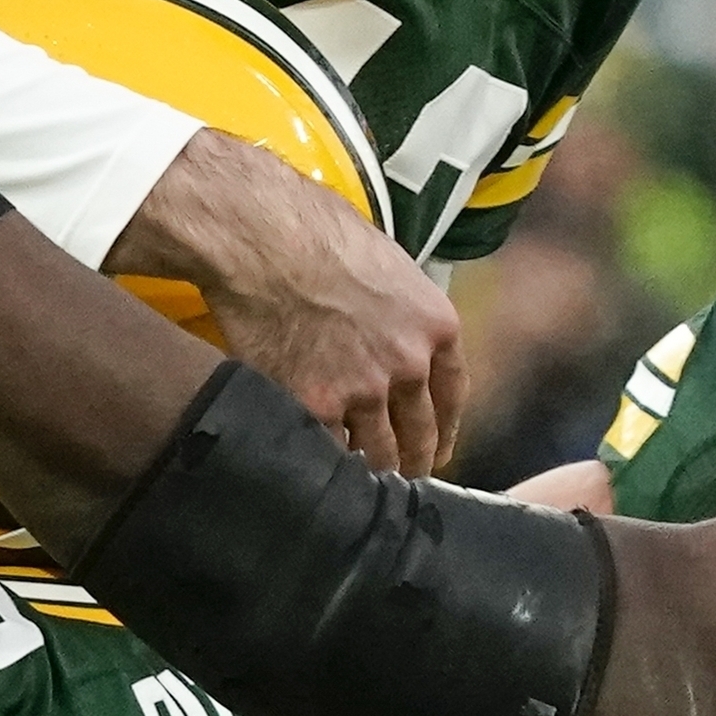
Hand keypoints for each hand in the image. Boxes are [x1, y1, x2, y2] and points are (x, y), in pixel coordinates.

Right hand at [108, 132, 466, 474]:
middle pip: (418, 435)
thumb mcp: (386, 264)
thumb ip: (401, 314)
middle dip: (409, 461)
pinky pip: (328, 451)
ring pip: (376, 454)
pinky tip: (316, 468)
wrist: (261, 238)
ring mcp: (364, 391)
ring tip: (355, 485)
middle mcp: (410, 365)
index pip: (453, 395)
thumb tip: (391, 335)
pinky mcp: (315, 407)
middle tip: (397, 477)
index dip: (444, 430)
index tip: (435, 450)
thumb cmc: (314, 231)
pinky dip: (323, 462)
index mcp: (436, 326)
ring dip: (367, 470)